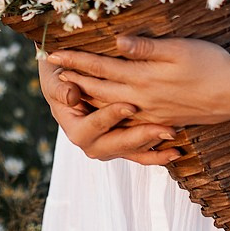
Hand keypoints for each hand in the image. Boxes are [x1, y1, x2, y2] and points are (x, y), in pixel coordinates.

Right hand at [36, 51, 182, 165]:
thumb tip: (71, 95)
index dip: (109, 118)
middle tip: (162, 128)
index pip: (92, 127)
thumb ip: (60, 88)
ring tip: (173, 134)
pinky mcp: (123, 145)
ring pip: (131, 151)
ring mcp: (108, 146)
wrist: (69, 79)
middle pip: (114, 146)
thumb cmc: (60, 75)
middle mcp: (91, 143)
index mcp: (74, 129)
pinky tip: (175, 152)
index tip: (130, 105)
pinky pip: (140, 155)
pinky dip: (157, 155)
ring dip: (153, 145)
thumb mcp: (54, 78)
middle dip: (139, 137)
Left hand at [45, 34, 229, 128]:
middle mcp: (142, 99)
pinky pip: (128, 124)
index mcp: (143, 77)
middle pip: (99, 91)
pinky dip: (111, 119)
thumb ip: (146, 47)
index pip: (100, 68)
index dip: (75, 60)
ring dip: (88, 103)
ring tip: (69, 96)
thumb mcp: (180, 49)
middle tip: (51, 75)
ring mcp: (151, 113)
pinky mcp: (162, 120)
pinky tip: (104, 118)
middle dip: (74, 81)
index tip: (52, 54)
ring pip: (111, 110)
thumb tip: (115, 40)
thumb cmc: (212, 64)